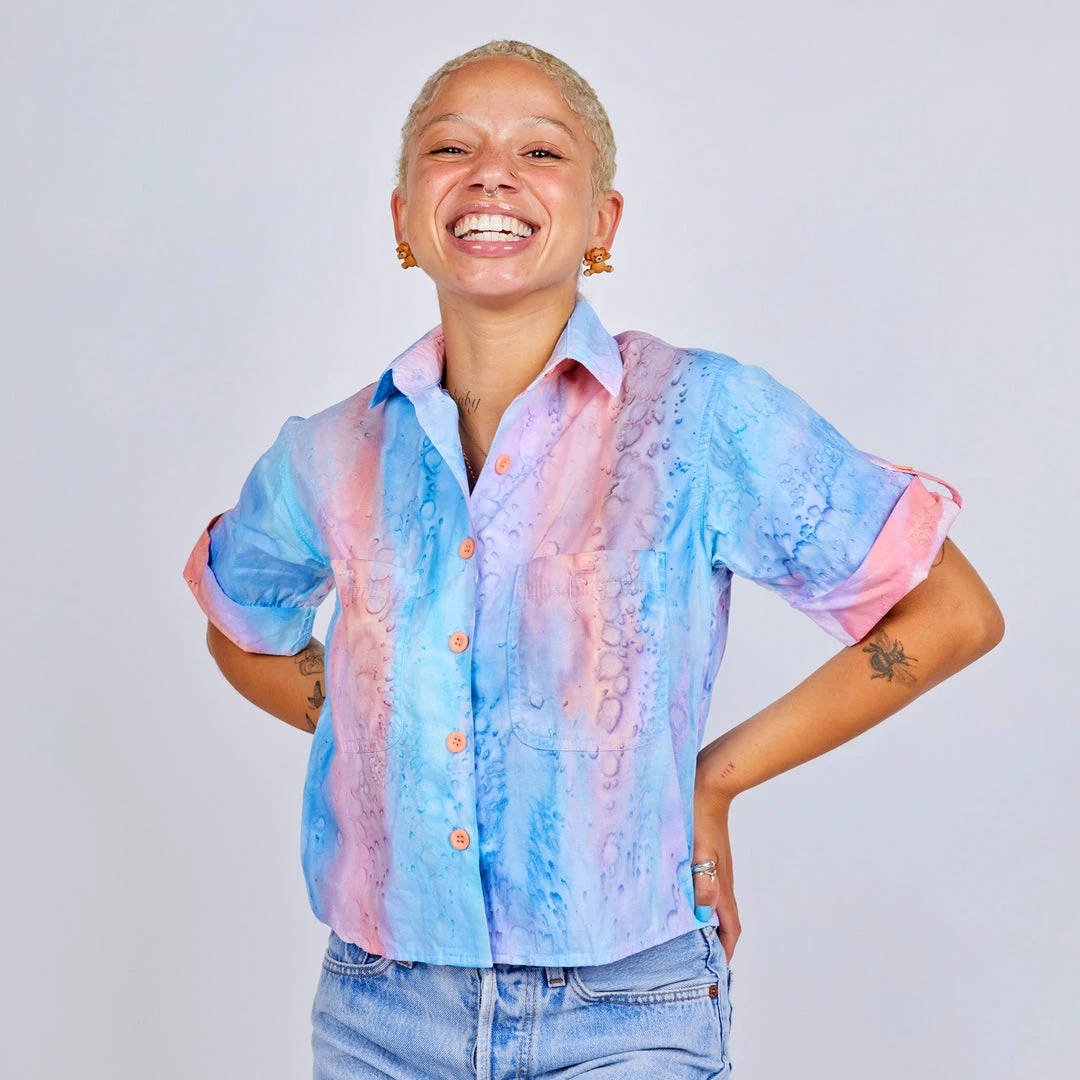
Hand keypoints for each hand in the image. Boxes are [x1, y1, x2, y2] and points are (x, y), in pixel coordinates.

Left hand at [692, 780, 739, 966]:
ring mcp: (716, 868)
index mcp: (722, 884)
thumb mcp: (698, 850)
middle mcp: (722, 879)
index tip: (715, 970)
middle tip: (696, 959)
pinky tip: (680, 897)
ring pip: (713, 903)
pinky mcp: (707, 856)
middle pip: (724, 919)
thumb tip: (705, 916)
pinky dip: (697, 900)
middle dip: (714, 941)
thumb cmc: (699, 815)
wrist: (706, 784)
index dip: (725, 951)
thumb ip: (703, 881)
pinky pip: (705, 886)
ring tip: (686, 935)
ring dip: (705, 921)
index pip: (730, 928)